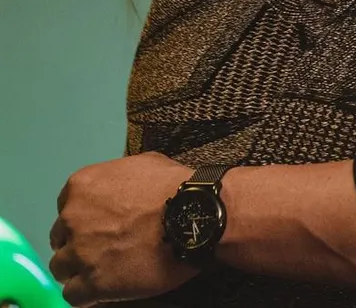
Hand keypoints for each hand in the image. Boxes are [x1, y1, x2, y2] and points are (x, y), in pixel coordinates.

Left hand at [49, 152, 196, 305]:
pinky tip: (103, 287)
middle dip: (77, 242)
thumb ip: (120, 177)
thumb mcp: (145, 163)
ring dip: (78, 268)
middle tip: (102, 245)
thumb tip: (121, 187)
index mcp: (82, 186)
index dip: (83, 217)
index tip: (98, 223)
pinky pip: (72, 294)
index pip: (65, 207)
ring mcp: (79, 253)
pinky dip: (85, 293)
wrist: (192, 216)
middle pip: (60, 238)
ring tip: (103, 268)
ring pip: (61, 267)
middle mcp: (72, 219)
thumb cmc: (173, 185)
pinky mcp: (91, 284)